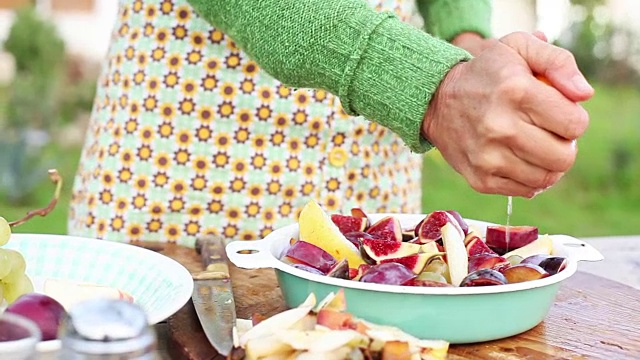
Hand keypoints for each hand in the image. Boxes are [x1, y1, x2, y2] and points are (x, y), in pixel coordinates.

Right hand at [422, 32, 593, 197]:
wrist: (436, 101)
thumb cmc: (485, 73)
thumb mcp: (518, 47)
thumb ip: (559, 62)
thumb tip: (584, 95)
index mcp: (515, 91)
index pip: (575, 124)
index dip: (574, 119)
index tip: (558, 112)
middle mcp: (500, 127)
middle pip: (564, 157)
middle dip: (564, 145)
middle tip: (549, 133)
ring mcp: (488, 157)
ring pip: (547, 178)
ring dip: (548, 164)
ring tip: (535, 146)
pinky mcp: (480, 179)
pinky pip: (526, 190)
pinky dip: (529, 178)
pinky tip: (520, 159)